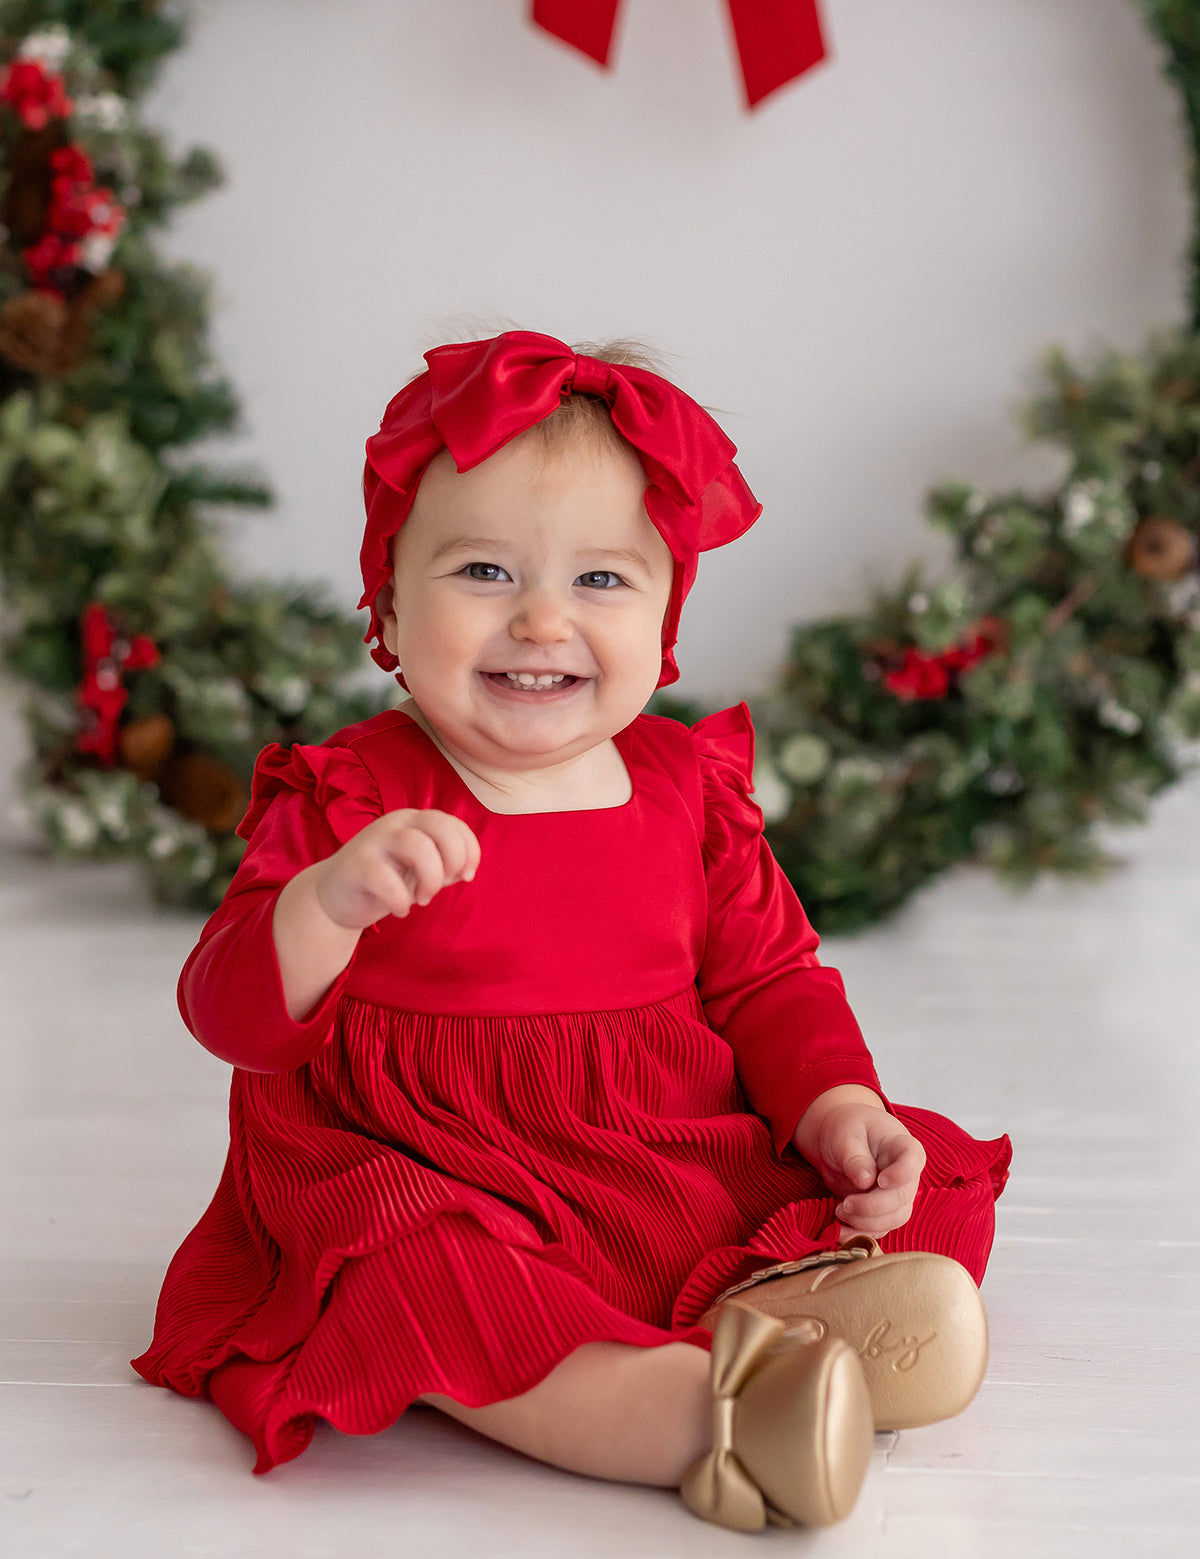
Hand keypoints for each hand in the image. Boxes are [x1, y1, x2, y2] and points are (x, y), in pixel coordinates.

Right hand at [312, 808, 480, 930]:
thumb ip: (444, 865)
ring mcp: (375, 840)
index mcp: (415, 821)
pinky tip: (400, 910)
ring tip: (423, 900)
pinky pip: (386, 878)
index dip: (470, 850)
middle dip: (453, 860)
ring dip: (431, 879)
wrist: (334, 897)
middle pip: (441, 826)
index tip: (466, 877)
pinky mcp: (356, 864)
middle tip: (443, 886)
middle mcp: (396, 823)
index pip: (454, 823)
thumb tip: (464, 870)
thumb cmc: (385, 881)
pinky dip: (400, 900)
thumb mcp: (420, 870)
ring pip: (419, 846)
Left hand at [794, 1092, 925, 1239]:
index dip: (901, 1175)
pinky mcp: (883, 1211)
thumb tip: (865, 1180)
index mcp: (903, 1146)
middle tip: (845, 1203)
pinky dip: (859, 1233)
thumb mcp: (846, 1135)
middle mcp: (906, 1175)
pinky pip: (878, 1229)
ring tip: (839, 1211)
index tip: (880, 1180)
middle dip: (873, 1206)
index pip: (913, 1162)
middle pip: (902, 1198)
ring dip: (866, 1223)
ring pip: (893, 1219)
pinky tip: (839, 1230)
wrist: (840, 1140)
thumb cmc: (847, 1129)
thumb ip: (855, 1156)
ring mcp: (897, 1195)